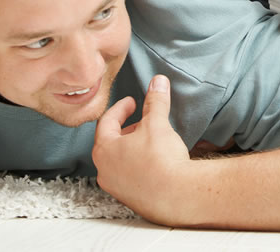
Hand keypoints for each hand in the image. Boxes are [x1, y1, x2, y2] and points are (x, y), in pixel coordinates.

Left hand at [93, 75, 192, 224]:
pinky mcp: (129, 198)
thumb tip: (158, 81)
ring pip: (119, 161)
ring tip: (150, 141)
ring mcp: (115, 187)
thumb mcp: (157, 123)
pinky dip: (137, 165)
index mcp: (104, 149)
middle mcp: (104, 170)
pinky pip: (128, 176)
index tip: (133, 102)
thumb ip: (155, 101)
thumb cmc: (161, 158)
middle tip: (142, 121)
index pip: (107, 121)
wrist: (176, 195)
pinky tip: (154, 162)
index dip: (121, 108)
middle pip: (110, 142)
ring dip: (131, 148)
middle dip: (126, 128)